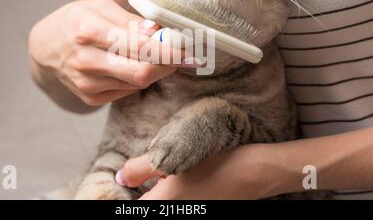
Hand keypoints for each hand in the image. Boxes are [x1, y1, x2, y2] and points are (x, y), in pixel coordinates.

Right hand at [29, 0, 196, 106]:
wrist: (44, 49)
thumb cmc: (73, 21)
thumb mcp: (98, 7)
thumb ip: (129, 20)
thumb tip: (158, 31)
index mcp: (87, 31)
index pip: (138, 46)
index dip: (169, 50)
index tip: (191, 50)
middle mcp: (85, 61)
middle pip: (142, 72)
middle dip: (170, 65)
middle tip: (186, 56)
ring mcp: (87, 83)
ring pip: (138, 82)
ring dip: (156, 69)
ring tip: (159, 55)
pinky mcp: (91, 97)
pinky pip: (128, 90)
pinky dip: (138, 77)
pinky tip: (133, 65)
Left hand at [116, 144, 280, 199]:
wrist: (251, 172)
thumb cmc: (211, 164)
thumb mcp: (170, 160)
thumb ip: (139, 169)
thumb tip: (120, 177)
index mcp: (161, 206)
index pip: (130, 205)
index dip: (123, 195)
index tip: (125, 182)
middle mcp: (172, 213)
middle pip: (146, 202)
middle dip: (138, 191)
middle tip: (140, 173)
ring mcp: (187, 211)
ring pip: (160, 201)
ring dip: (154, 190)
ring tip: (160, 172)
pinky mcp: (198, 206)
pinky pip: (173, 202)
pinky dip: (168, 192)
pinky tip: (177, 176)